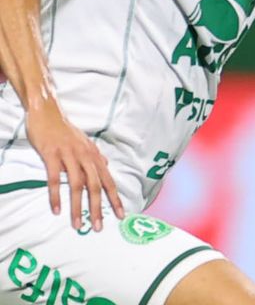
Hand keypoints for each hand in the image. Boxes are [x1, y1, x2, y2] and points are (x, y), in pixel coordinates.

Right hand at [24, 103, 123, 231]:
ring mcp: (69, 155)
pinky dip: (56, 195)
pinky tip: (56, 209)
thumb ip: (94, 157)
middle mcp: (85, 156)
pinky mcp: (52, 155)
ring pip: (77, 185)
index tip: (120, 216)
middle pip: (95, 186)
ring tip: (78, 224)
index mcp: (94, 155)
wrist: (48, 113)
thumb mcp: (85, 143)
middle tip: (99, 227)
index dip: (115, 198)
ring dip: (78, 206)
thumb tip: (105, 166)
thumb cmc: (65, 131)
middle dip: (98, 208)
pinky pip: (55, 178)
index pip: (108, 180)